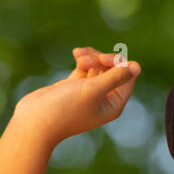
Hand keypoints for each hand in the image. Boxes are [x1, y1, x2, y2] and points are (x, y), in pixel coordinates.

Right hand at [13, 46, 141, 145]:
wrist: (35, 121)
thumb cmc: (64, 109)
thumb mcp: (93, 90)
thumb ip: (115, 77)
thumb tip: (137, 67)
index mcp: (114, 105)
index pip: (128, 77)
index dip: (118, 63)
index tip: (102, 59)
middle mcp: (104, 99)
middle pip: (114, 69)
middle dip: (101, 58)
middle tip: (87, 58)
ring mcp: (89, 93)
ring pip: (98, 66)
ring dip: (91, 56)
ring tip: (78, 55)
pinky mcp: (74, 87)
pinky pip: (86, 67)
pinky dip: (83, 59)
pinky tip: (76, 52)